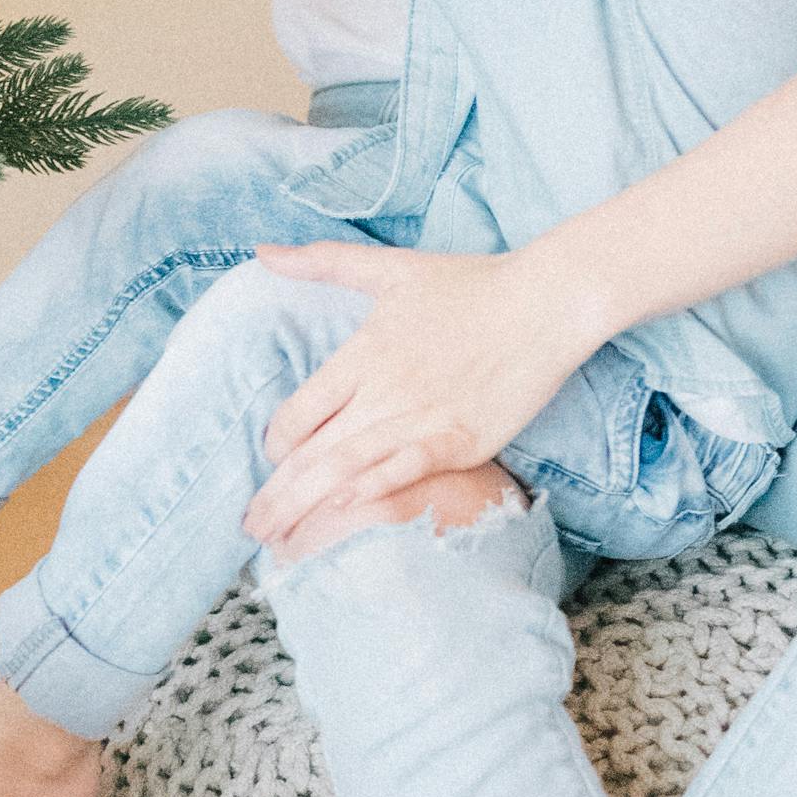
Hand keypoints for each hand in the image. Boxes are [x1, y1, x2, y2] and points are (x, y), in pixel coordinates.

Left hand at [238, 235, 594, 545]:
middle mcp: (384, 390)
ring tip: (279, 543)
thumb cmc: (470, 283)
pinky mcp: (462, 441)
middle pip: (312, 453)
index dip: (275, 446)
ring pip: (348, 470)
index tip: (271, 464)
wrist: (546, 302)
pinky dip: (372, 492)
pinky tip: (344, 515)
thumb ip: (322, 262)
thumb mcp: (389, 268)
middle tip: (250, 528)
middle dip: (276, 496)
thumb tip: (263, 253)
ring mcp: (423, 418)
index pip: (297, 414)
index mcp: (363, 355)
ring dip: (308, 509)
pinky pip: (406, 472)